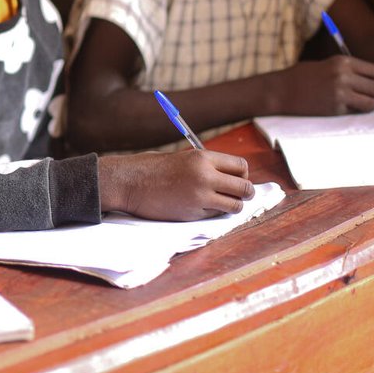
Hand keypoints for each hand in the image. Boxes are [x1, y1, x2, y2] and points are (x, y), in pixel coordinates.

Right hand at [99, 148, 254, 220]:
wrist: (128, 182)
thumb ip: (205, 166)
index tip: (236, 179)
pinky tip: (201, 208)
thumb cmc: (151, 168)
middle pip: (244, 187)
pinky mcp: (192, 213)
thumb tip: (229, 177)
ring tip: (222, 204)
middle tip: (238, 196)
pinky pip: (216, 215)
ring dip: (232, 206)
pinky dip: (214, 213)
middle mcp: (206, 175)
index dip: (242, 175)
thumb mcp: (182, 158)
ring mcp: (200, 196)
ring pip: (235, 205)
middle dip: (245, 193)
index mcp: (203, 157)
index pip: (241, 166)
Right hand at [273, 56, 373, 115]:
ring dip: (368, 105)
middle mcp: (344, 75)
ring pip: (372, 102)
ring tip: (358, 106)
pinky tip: (346, 110)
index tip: (366, 85)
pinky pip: (359, 112)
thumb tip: (365, 80)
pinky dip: (357, 112)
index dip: (372, 79)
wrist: (280, 92)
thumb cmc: (299, 78)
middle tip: (365, 98)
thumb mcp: (324, 65)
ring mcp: (341, 92)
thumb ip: (344, 70)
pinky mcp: (336, 108)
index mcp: (342, 62)